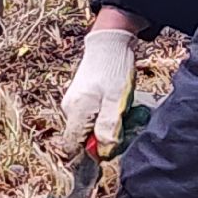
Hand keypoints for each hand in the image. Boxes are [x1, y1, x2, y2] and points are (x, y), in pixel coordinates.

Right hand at [58, 28, 137, 159]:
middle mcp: (70, 110)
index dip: (91, 156)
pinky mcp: (83, 98)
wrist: (110, 41)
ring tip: (127, 113)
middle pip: (84, 140)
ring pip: (91, 128)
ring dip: (110, 127)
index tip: (112, 149)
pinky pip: (94, 117)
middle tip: (127, 125)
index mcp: (76, 113)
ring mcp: (75, 103)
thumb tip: (103, 153)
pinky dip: (108, 116)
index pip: (73, 149)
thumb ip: (109, 127)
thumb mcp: (117, 100)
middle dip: (107, 139)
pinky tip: (121, 106)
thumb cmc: (114, 68)